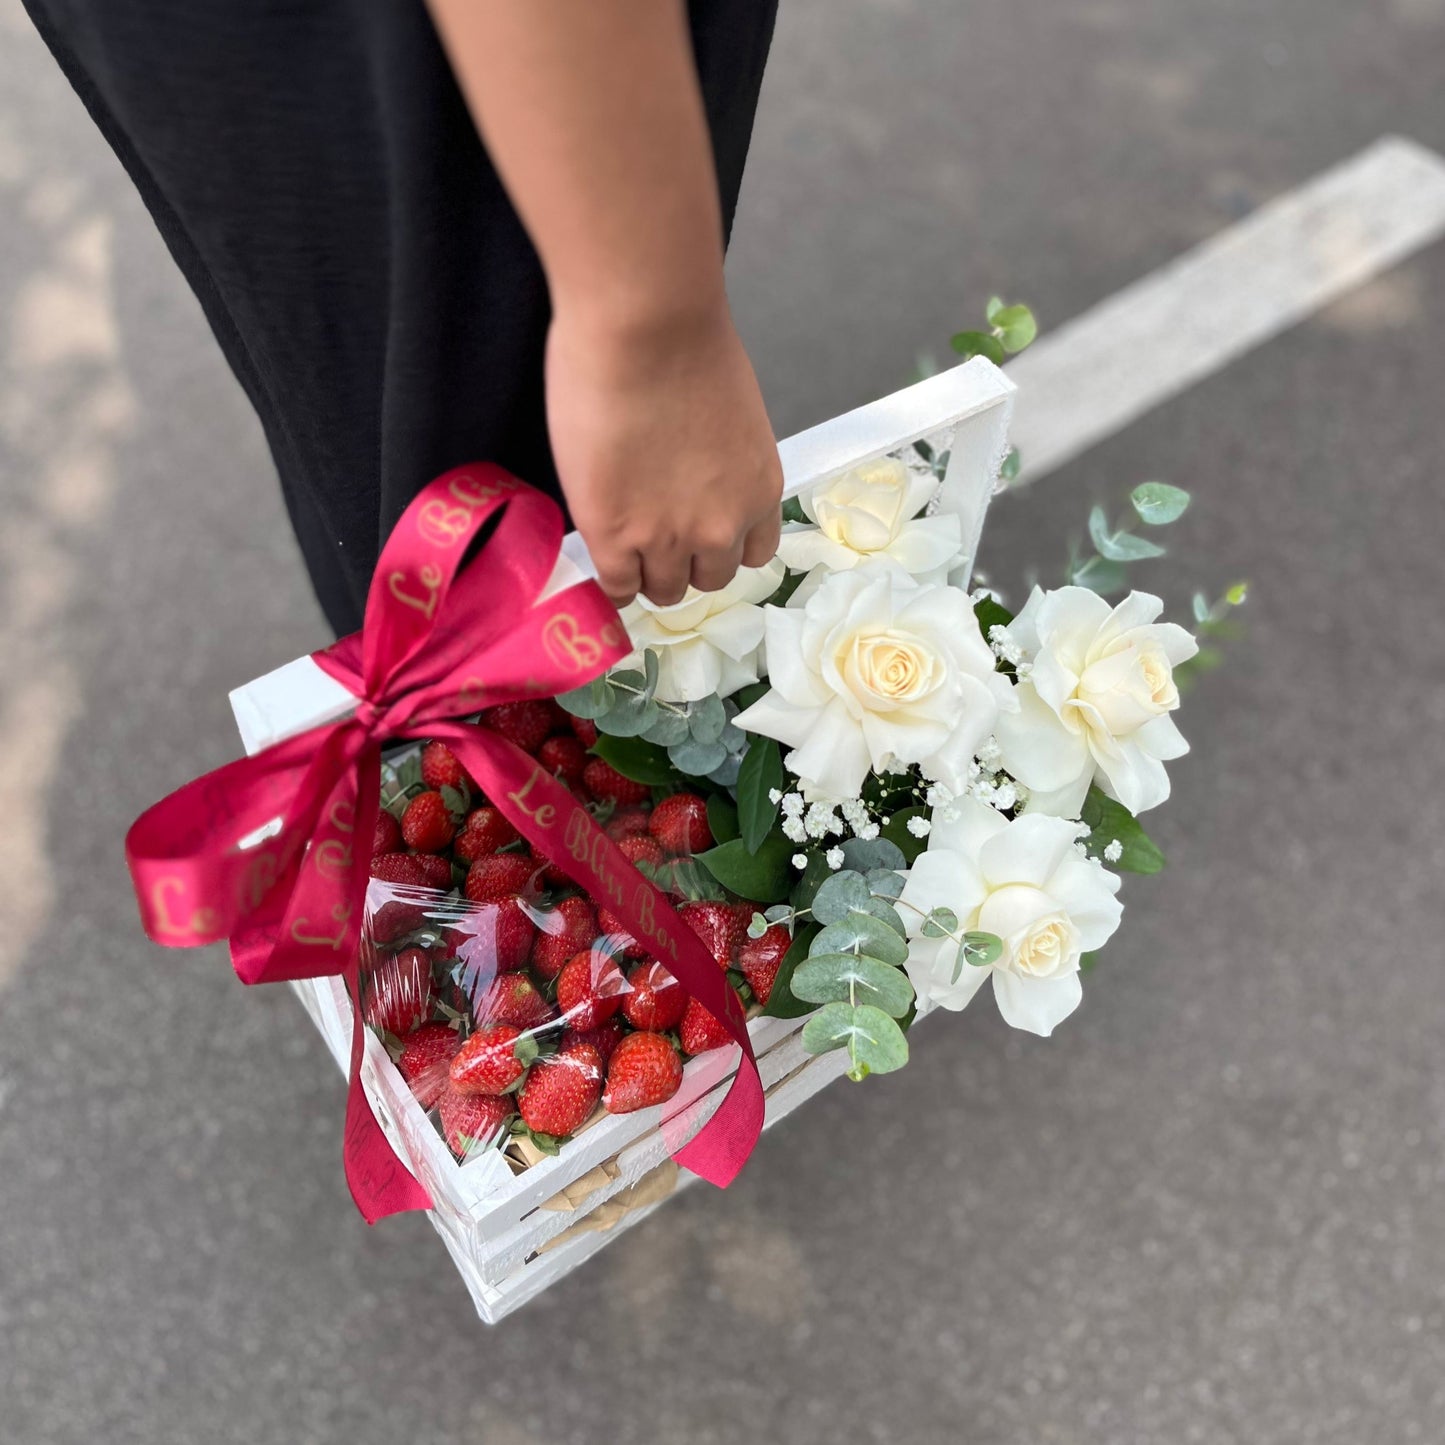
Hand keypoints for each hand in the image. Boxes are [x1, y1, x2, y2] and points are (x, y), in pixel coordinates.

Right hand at [545, 298, 782, 606]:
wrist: (644, 328)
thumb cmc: (687, 344)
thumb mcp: (732, 417)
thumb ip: (720, 462)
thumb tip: (691, 471)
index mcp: (760, 491)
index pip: (751, 553)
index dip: (719, 545)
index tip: (698, 535)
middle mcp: (723, 527)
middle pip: (708, 578)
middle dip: (684, 561)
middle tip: (654, 536)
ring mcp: (668, 539)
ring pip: (664, 590)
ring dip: (646, 572)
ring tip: (624, 547)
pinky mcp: (615, 538)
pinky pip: (618, 587)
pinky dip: (612, 581)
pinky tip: (602, 557)